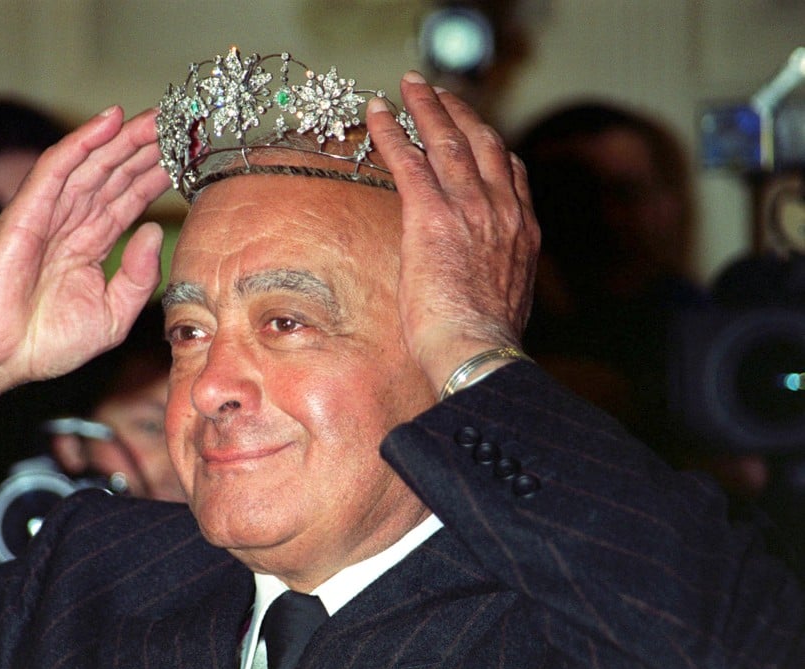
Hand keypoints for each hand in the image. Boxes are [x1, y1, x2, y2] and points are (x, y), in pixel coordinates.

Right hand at [0, 105, 169, 383]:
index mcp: (89, 245)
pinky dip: (82, 142)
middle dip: (144, 148)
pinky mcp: (26, 212)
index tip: (185, 156)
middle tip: (177, 123)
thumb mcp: (113, 314)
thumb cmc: (47, 343)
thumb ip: (138, 276)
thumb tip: (151, 231)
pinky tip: (110, 121)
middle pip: (113, 175)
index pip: (128, 200)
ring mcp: (48, 215)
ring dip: (122, 137)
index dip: (154, 176)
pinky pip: (56, 168)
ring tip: (156, 116)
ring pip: (90, 164)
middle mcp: (70, 224)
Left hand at [367, 72, 539, 391]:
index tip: (475, 129)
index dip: (489, 144)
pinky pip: (408, 159)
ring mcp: (469, 209)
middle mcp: (501, 210)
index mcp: (522, 232)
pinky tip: (378, 111)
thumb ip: (498, 277)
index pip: (509, 171)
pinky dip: (392, 130)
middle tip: (439, 91)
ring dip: (427, 106)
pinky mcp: (432, 216)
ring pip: (447, 141)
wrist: (479, 352)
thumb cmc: (487, 342)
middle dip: (459, 111)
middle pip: (481, 143)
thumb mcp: (508, 302)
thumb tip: (482, 283)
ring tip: (412, 86)